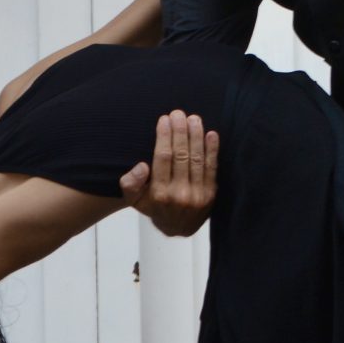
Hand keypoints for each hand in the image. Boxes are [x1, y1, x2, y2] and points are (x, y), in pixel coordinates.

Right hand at [119, 110, 218, 237]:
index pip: (162, 158)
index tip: (164, 119)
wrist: (178, 228)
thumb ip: (130, 183)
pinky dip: (212, 150)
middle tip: (179, 113)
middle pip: (180, 155)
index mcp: (159, 193)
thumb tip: (141, 166)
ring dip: (196, 136)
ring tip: (194, 119)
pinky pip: (212, 168)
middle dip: (180, 131)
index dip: (164, 136)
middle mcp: (179, 194)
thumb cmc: (154, 207)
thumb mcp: (134, 200)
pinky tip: (211, 134)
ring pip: (197, 159)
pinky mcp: (211, 194)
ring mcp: (197, 194)